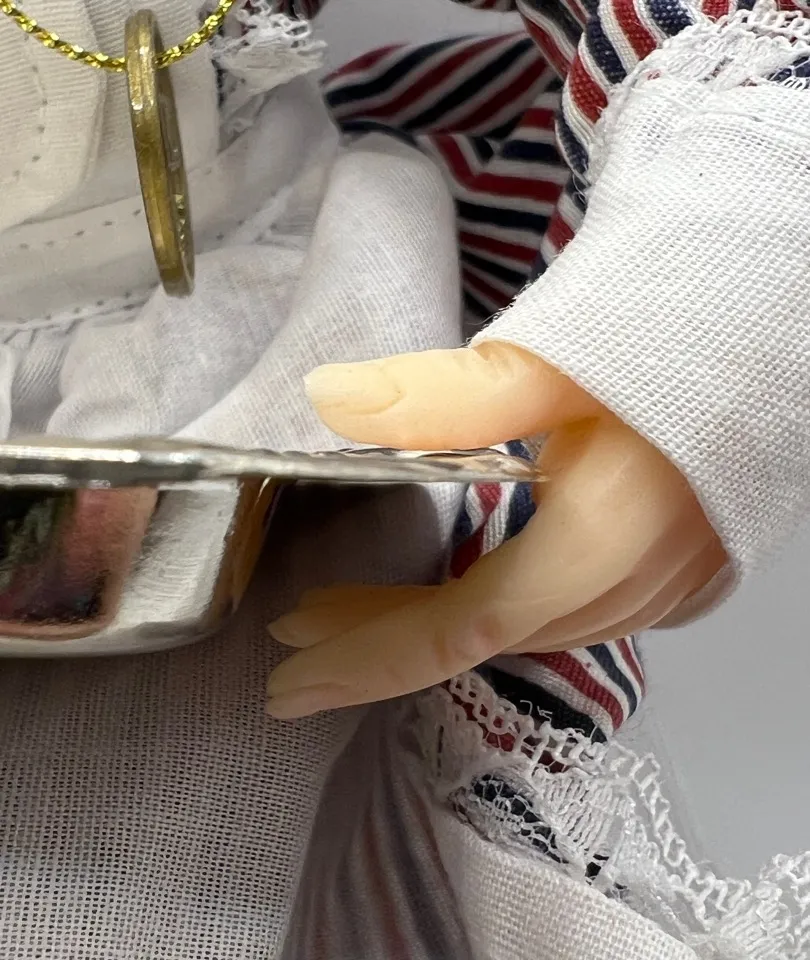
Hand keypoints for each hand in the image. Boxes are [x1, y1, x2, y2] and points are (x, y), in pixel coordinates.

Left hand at [266, 342, 724, 718]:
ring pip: (531, 632)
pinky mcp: (680, 570)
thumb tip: (328, 398)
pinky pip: (573, 617)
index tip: (291, 680)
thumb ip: (441, 395)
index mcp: (600, 540)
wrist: (775, 329)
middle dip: (387, 639)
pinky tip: (471, 594)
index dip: (372, 658)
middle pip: (486, 636)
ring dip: (442, 628)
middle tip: (304, 629)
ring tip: (364, 610)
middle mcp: (635, 583)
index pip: (464, 628)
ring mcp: (666, 585)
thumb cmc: (672, 339)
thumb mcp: (549, 361)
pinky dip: (503, 615)